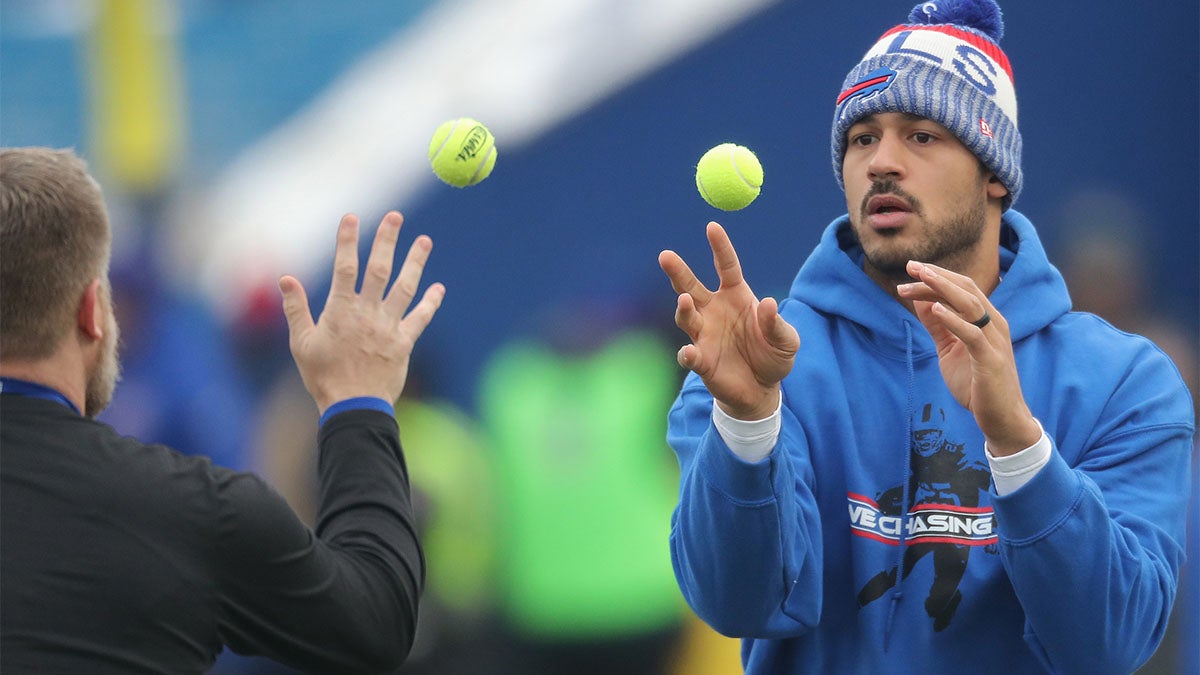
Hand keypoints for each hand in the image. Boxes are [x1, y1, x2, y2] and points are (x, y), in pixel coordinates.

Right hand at [279, 211, 444, 414]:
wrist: (354, 406)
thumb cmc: (323, 376)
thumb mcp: (301, 343)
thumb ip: (296, 309)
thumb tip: (285, 278)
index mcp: (340, 310)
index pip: (345, 266)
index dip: (347, 240)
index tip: (351, 217)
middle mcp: (367, 313)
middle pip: (379, 269)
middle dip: (387, 240)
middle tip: (396, 216)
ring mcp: (389, 326)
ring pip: (405, 287)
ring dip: (415, 262)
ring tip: (425, 240)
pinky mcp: (404, 342)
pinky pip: (420, 318)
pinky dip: (431, 302)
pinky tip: (439, 287)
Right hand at [658, 222, 798, 419]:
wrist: (761, 390)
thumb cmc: (774, 356)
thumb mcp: (787, 340)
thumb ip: (777, 324)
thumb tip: (767, 303)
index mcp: (736, 296)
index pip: (726, 267)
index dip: (719, 248)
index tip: (712, 227)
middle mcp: (714, 311)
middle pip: (691, 286)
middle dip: (677, 271)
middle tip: (665, 255)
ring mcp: (704, 335)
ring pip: (686, 316)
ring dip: (684, 308)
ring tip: (684, 300)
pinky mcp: (701, 361)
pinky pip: (690, 355)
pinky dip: (688, 354)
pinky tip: (690, 352)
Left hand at [897, 261, 1039, 454]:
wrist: (1001, 418)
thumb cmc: (975, 384)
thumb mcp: (950, 349)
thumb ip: (938, 326)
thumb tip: (921, 301)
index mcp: (985, 320)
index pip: (962, 288)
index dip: (937, 276)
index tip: (911, 269)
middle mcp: (993, 324)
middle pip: (966, 289)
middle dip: (937, 276)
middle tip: (911, 266)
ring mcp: (994, 340)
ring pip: (970, 304)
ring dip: (942, 289)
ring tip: (920, 277)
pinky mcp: (990, 359)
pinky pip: (972, 333)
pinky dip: (953, 319)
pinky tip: (934, 308)